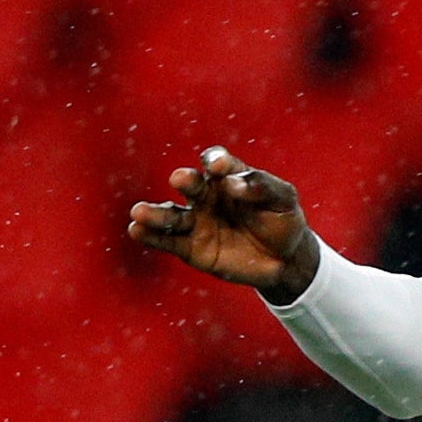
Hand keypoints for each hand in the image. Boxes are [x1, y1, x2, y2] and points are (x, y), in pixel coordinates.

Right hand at [126, 146, 321, 303]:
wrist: (285, 259)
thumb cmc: (282, 220)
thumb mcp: (283, 200)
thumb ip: (263, 186)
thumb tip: (233, 183)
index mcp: (228, 176)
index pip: (217, 163)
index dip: (217, 162)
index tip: (219, 167)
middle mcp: (206, 195)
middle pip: (191, 185)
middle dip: (185, 181)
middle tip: (180, 179)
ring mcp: (197, 222)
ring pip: (172, 215)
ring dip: (155, 213)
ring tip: (139, 213)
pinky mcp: (192, 249)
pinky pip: (169, 242)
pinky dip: (151, 237)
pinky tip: (136, 230)